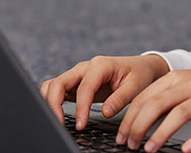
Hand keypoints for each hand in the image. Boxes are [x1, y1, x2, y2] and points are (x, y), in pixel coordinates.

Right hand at [40, 54, 169, 129]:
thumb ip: (121, 98)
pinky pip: (57, 90)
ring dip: (50, 102)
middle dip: (54, 104)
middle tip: (60, 125)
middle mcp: (85, 68)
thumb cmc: (139, 74)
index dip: (80, 108)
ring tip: (57, 121)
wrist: (141, 67)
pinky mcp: (76, 84)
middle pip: (58, 83)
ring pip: (53, 85)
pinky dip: (53, 102)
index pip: (83, 88)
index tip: (81, 125)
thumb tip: (105, 112)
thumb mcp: (136, 86)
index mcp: (100, 65)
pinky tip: (58, 115)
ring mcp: (78, 75)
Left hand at [117, 64, 190, 152]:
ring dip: (160, 134)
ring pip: (178, 114)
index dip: (129, 119)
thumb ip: (162, 97)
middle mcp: (188, 86)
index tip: (122, 136)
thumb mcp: (184, 84)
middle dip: (138, 127)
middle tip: (131, 145)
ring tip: (149, 149)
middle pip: (156, 105)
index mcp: (175, 79)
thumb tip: (136, 120)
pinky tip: (187, 149)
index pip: (144, 98)